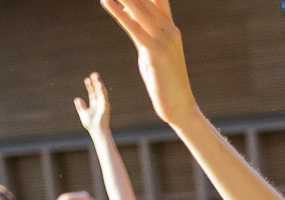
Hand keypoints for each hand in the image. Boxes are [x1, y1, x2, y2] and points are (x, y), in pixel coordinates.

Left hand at [74, 72, 110, 133]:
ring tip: (96, 76)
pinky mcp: (105, 106)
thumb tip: (77, 98)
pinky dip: (102, 90)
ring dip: (99, 83)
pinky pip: (104, 96)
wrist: (96, 130)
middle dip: (96, 82)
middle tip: (94, 74)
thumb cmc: (90, 124)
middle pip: (97, 90)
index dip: (90, 86)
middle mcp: (99, 102)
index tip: (87, 79)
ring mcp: (103, 104)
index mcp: (94, 104)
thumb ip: (80, 106)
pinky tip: (100, 84)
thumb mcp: (83, 113)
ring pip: (101, 91)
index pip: (92, 92)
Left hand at [100, 0, 198, 126]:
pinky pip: (133, 27)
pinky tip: (106, 1)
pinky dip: (118, 13)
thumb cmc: (164, 80)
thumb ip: (140, 29)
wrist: (179, 105)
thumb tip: (124, 10)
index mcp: (171, 28)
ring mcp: (164, 40)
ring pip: (139, 9)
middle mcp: (170, 30)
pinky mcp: (155, 52)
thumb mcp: (151, 50)